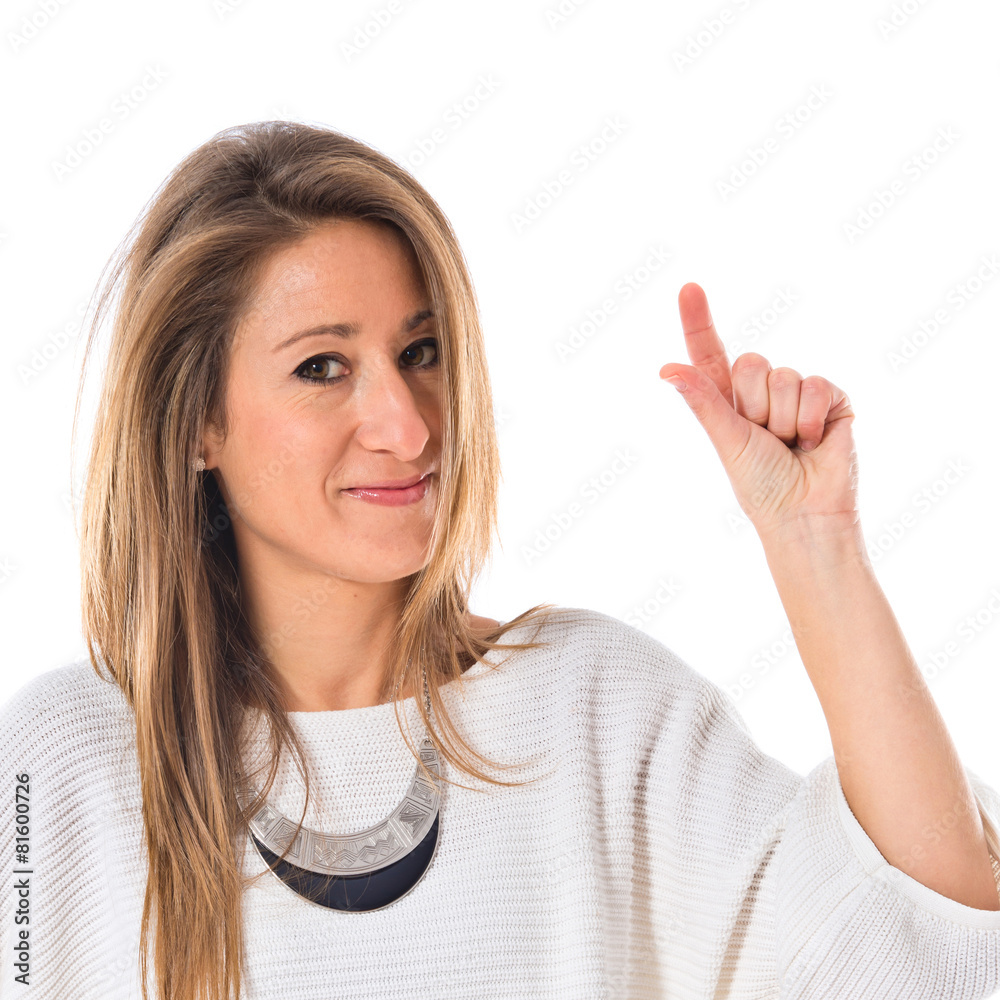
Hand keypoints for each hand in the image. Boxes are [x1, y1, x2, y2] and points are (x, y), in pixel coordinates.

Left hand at [659, 283, 859, 541]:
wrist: (805, 513)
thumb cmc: (761, 485)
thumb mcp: (726, 439)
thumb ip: (703, 400)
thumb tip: (666, 368)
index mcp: (728, 402)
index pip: (710, 353)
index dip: (698, 321)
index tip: (688, 287)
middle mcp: (762, 392)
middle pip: (751, 362)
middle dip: (754, 404)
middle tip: (766, 439)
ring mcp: (798, 393)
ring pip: (783, 375)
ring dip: (783, 417)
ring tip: (790, 445)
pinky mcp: (831, 399)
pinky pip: (815, 384)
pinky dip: (810, 418)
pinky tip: (815, 442)